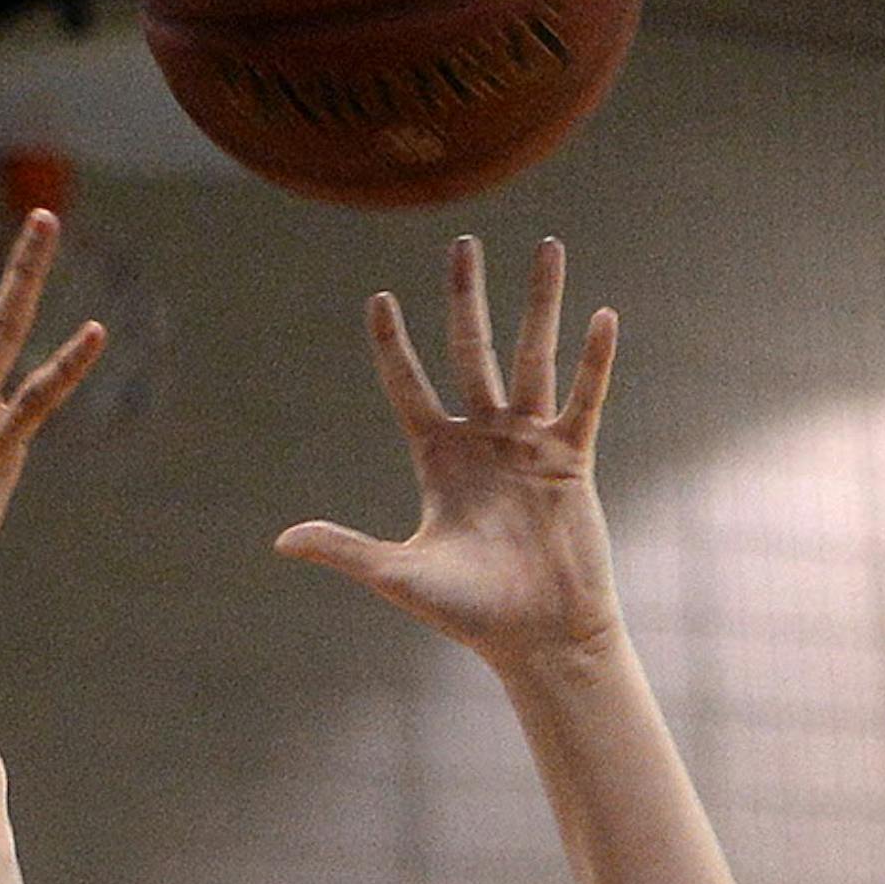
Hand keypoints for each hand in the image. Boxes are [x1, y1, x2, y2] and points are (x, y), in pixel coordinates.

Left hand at [276, 237, 619, 670]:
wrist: (539, 639)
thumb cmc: (470, 614)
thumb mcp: (398, 575)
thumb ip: (345, 548)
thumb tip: (282, 540)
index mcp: (438, 459)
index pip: (409, 387)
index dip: (393, 346)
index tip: (380, 300)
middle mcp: (483, 440)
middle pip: (471, 351)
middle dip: (465, 298)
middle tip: (461, 244)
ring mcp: (529, 444)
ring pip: (534, 356)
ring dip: (541, 302)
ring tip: (547, 246)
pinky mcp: (572, 458)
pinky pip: (584, 398)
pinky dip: (594, 360)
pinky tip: (602, 314)